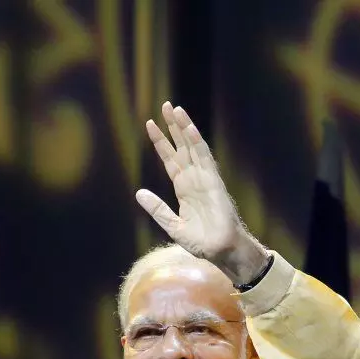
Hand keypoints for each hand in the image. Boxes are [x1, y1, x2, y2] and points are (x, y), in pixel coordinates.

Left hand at [136, 101, 269, 280]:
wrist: (221, 250)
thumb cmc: (202, 242)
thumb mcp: (172, 225)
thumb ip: (157, 209)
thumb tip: (138, 193)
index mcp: (184, 188)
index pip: (170, 159)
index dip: (160, 141)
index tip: (150, 124)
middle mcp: (194, 179)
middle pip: (182, 147)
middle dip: (173, 127)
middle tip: (166, 106)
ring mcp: (205, 179)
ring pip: (193, 147)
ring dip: (184, 128)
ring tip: (175, 109)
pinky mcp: (214, 182)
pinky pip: (205, 159)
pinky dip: (198, 143)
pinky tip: (190, 129)